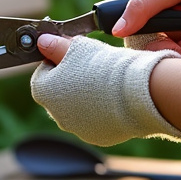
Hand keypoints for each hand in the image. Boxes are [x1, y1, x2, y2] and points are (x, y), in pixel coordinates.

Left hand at [30, 36, 180, 145]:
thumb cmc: (104, 67)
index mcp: (43, 91)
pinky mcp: (97, 137)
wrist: (137, 92)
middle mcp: (55, 115)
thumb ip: (55, 45)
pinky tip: (114, 99)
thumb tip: (43, 42)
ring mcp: (77, 129)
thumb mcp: (77, 47)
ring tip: (106, 83)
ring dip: (86, 97)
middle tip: (91, 67)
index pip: (43, 72)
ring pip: (77, 108)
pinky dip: (101, 111)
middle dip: (71, 80)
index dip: (58, 61)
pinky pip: (95, 121)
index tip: (73, 55)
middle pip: (59, 92)